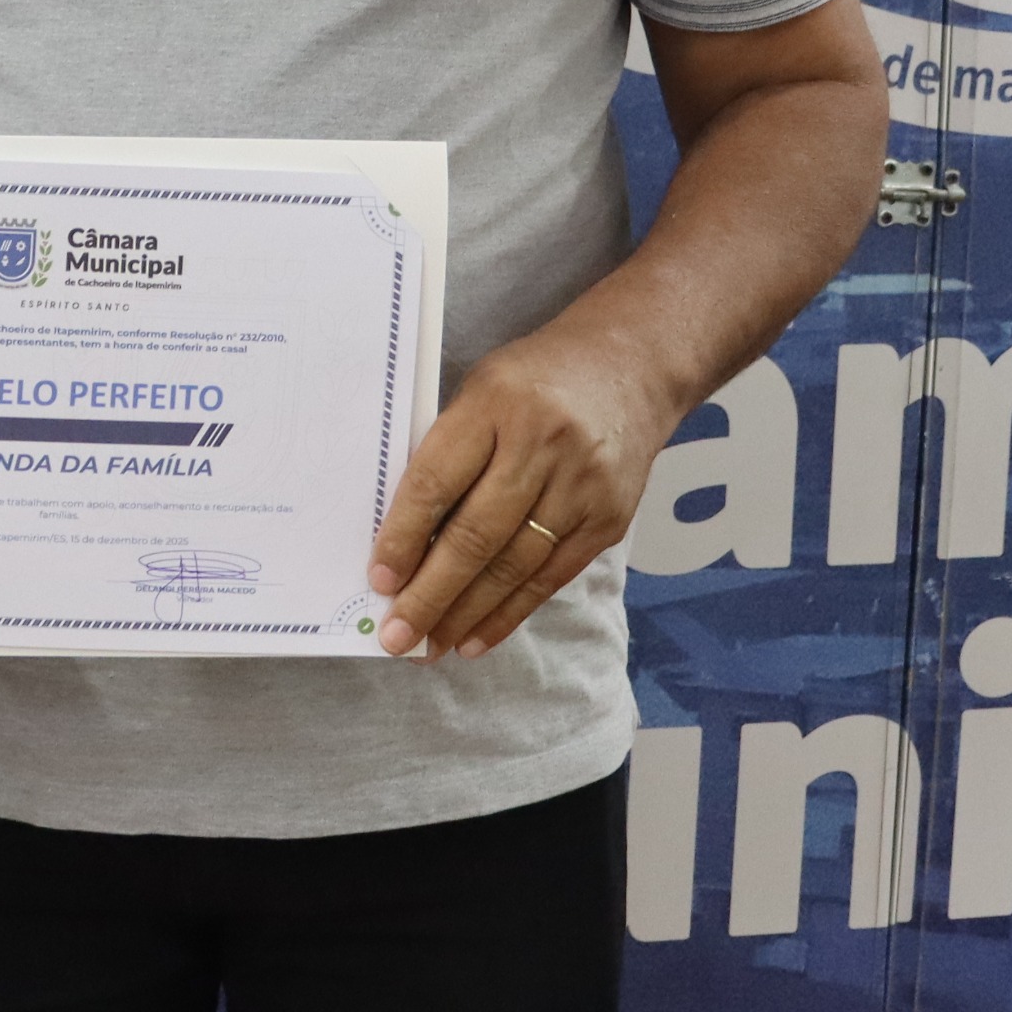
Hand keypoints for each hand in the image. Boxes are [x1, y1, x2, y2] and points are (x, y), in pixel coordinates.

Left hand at [365, 328, 674, 661]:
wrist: (632, 365)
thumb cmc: (537, 378)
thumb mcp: (482, 389)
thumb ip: (447, 451)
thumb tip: (403, 540)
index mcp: (494, 402)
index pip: (438, 481)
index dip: (405, 537)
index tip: (379, 581)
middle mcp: (541, 444)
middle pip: (477, 535)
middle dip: (431, 594)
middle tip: (396, 637)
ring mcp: (581, 485)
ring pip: (514, 565)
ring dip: (466, 614)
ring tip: (429, 647)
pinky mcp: (609, 518)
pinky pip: (551, 575)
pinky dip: (511, 612)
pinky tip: (476, 637)